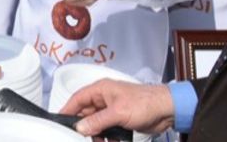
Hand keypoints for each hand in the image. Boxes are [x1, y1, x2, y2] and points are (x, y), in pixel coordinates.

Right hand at [60, 79, 174, 136]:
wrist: (168, 110)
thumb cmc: (145, 102)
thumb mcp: (118, 112)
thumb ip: (97, 121)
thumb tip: (80, 127)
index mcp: (101, 90)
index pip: (78, 98)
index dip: (67, 109)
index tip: (59, 120)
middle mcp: (105, 99)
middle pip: (86, 113)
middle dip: (84, 126)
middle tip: (82, 137)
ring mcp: (112, 110)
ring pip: (97, 123)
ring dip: (97, 134)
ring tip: (100, 141)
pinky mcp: (120, 120)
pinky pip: (107, 129)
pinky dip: (107, 137)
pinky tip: (111, 141)